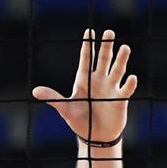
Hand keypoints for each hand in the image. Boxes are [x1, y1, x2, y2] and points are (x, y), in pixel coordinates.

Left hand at [33, 29, 137, 143]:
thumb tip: (34, 91)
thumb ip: (52, 97)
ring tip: (124, 47)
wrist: (94, 135)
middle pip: (103, 60)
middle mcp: (99, 81)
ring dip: (121, 60)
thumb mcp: (64, 108)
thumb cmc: (79, 120)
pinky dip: (129, 84)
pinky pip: (126, 89)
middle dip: (106, 47)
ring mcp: (110, 89)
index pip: (86, 60)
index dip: (87, 47)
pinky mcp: (120, 99)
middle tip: (108, 32)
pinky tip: (131, 78)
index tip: (89, 32)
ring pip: (117, 70)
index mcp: (84, 81)